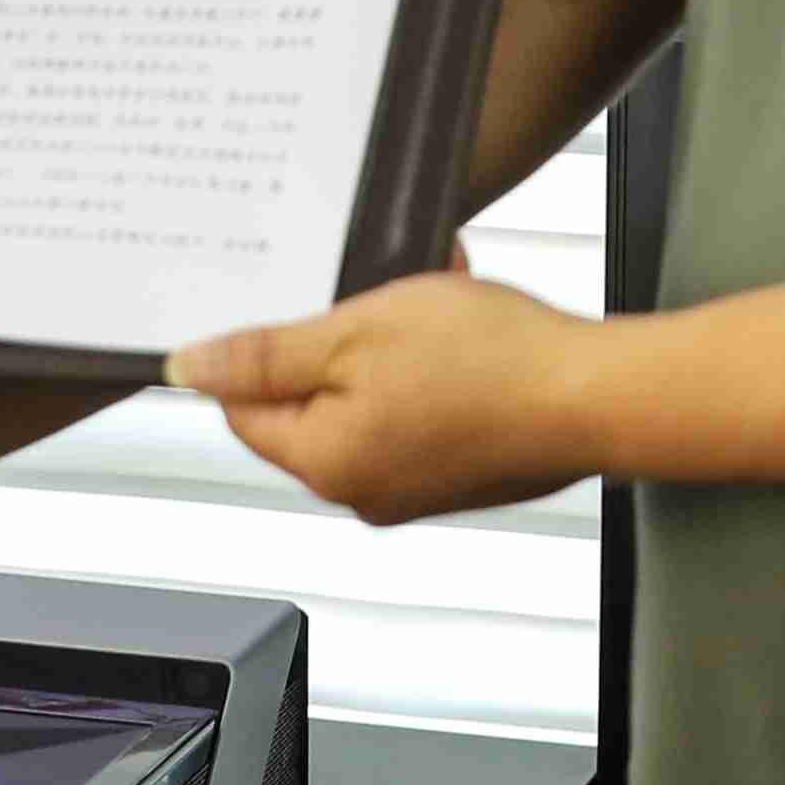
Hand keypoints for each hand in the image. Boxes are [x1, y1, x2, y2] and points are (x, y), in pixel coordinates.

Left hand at [171, 272, 615, 526]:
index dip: (261, 348)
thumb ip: (266, 355)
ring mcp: (414, 488)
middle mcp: (363, 491)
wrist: (596, 396)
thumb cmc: (490, 362)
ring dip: (385, 343)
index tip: (292, 303)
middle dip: (333, 338)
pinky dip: (427, 367)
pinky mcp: (458, 474)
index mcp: (325, 463)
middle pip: (307, 404)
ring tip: (426, 299)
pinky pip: (416, 412)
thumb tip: (188, 370)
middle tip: (371, 293)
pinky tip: (460, 326)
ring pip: (367, 399)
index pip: (244, 409)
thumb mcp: (357, 331)